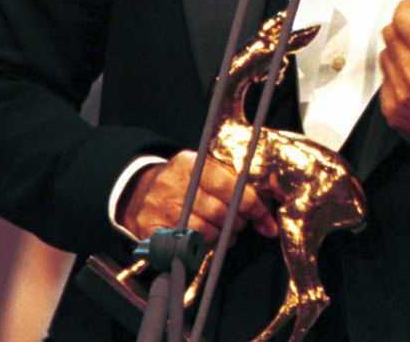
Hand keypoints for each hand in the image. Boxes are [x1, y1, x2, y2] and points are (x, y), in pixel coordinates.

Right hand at [119, 151, 277, 244]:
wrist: (141, 191)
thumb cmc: (185, 182)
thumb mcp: (205, 170)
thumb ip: (234, 184)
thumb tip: (268, 219)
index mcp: (190, 163)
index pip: (228, 185)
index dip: (251, 203)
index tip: (263, 215)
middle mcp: (172, 184)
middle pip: (218, 212)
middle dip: (237, 221)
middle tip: (240, 222)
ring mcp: (159, 208)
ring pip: (204, 231)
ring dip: (222, 236)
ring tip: (224, 231)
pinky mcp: (149, 230)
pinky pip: (186, 246)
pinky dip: (202, 247)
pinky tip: (205, 240)